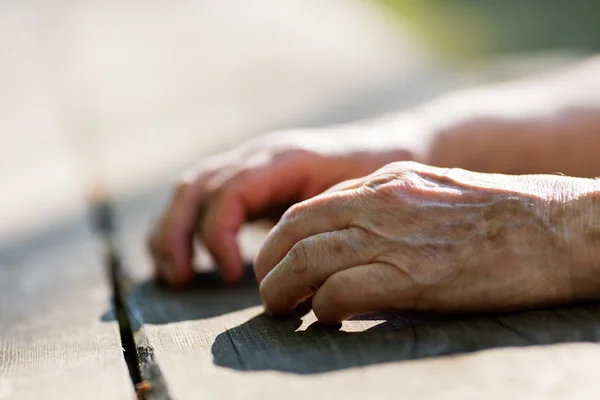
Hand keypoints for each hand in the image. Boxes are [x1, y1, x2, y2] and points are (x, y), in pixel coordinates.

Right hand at [148, 128, 414, 285]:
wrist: (389, 144)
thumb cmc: (376, 173)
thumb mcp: (352, 196)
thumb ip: (318, 222)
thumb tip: (289, 269)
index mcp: (282, 159)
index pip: (229, 191)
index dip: (218, 233)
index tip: (231, 275)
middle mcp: (257, 156)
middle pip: (196, 186)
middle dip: (177, 232)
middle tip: (178, 279)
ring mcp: (249, 164)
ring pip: (191, 188)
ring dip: (172, 230)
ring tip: (173, 274)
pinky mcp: (249, 181)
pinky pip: (203, 197)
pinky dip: (186, 226)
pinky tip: (186, 259)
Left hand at [254, 161, 593, 323]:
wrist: (558, 226)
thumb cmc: (502, 213)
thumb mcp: (433, 191)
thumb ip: (390, 206)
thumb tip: (355, 236)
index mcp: (384, 182)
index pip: (309, 207)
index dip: (283, 238)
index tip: (279, 263)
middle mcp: (381, 201)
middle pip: (295, 229)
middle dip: (270, 262)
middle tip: (269, 292)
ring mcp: (396, 235)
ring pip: (307, 259)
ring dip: (282, 289)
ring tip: (281, 311)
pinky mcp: (416, 274)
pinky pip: (344, 290)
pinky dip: (325, 307)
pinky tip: (328, 319)